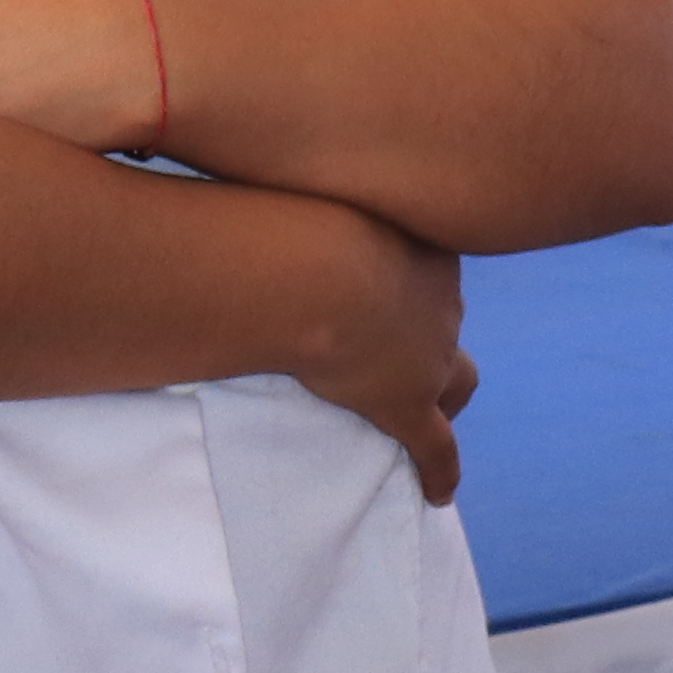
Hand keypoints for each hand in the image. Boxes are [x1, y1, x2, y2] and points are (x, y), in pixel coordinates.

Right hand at [282, 201, 476, 500]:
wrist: (313, 270)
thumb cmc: (293, 220)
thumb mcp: (298, 203)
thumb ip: (279, 204)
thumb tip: (219, 179)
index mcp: (416, 247)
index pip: (429, 268)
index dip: (417, 285)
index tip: (396, 291)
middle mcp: (437, 300)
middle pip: (448, 324)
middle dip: (438, 340)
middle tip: (417, 355)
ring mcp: (428, 355)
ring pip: (453, 381)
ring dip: (444, 397)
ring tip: (434, 417)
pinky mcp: (406, 403)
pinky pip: (434, 446)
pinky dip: (439, 469)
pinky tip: (438, 493)